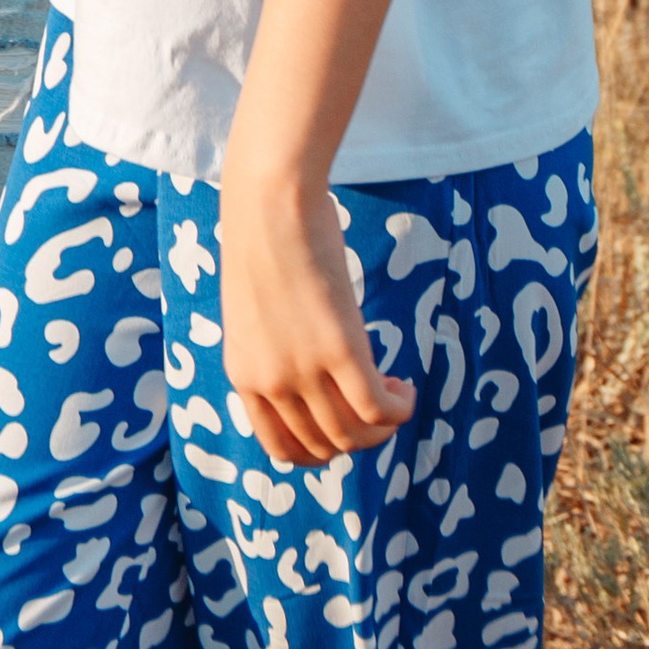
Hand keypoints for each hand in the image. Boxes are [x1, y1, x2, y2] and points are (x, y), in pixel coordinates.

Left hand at [217, 155, 415, 469]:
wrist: (270, 198)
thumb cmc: (265, 237)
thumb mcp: (257, 310)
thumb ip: (274, 346)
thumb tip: (309, 362)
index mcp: (244, 375)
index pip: (282, 449)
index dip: (319, 449)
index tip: (341, 425)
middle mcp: (271, 382)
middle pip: (324, 446)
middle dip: (356, 439)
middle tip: (376, 405)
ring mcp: (304, 369)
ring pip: (354, 434)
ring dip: (381, 427)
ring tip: (393, 392)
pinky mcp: (339, 348)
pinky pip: (377, 408)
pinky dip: (398, 410)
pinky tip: (404, 389)